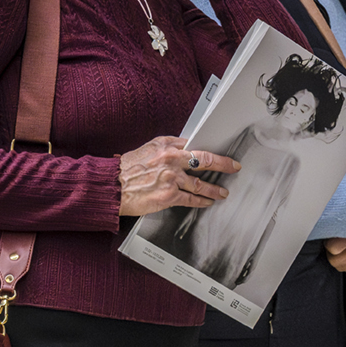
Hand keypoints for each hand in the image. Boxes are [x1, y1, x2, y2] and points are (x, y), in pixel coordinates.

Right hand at [119, 136, 240, 217]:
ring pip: (201, 184)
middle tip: (234, 166)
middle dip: (223, 163)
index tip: (218, 151)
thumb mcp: (146, 150)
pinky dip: (202, 202)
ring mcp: (171, 178)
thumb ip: (166, 150)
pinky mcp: (169, 196)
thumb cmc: (126, 169)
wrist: (111, 186)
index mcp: (165, 144)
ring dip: (215, 189)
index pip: (194, 143)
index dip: (209, 148)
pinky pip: (191, 199)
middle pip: (205, 160)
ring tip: (223, 192)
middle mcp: (171, 159)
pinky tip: (208, 203)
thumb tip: (183, 152)